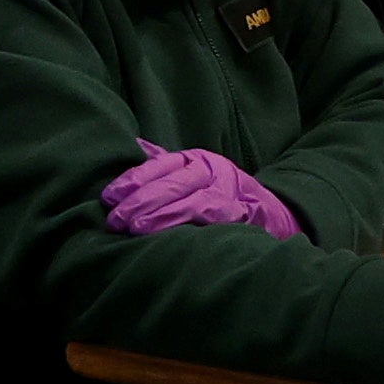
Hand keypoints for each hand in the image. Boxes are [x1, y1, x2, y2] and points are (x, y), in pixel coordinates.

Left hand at [103, 142, 298, 240]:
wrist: (274, 214)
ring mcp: (229, 190)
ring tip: (134, 228)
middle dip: (140, 200)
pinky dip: (189, 223)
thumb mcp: (193, 177)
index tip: (108, 197)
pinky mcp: (241, 213)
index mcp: (196, 159)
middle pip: (171, 181)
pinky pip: (211, 217)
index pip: (159, 165)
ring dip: (160, 215)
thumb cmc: (223, 197)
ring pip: (190, 199)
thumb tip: (134, 147)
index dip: (133, 180)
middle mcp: (212, 170)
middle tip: (115, 219)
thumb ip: (164, 167)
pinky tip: (169, 235)